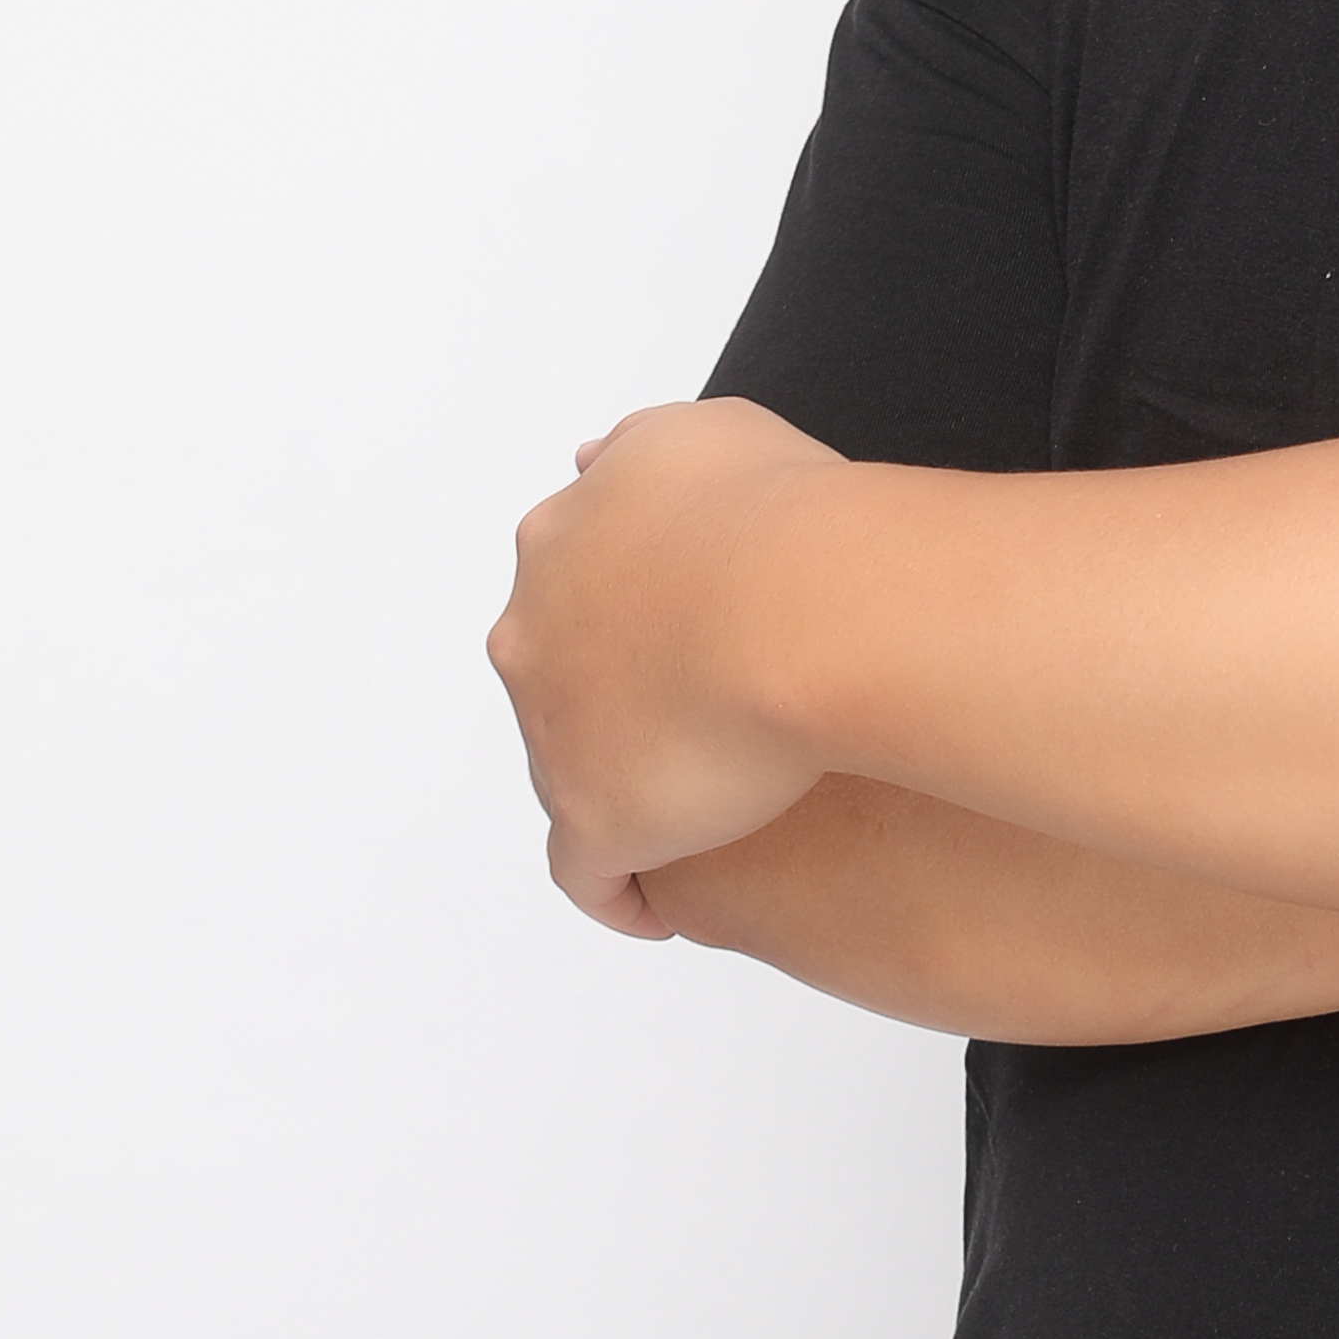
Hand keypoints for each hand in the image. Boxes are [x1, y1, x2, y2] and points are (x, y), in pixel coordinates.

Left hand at [486, 396, 845, 926]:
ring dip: (625, 785)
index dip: (631, 617)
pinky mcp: (595, 820)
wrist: (801, 606)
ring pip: (571, 770)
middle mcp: (537, 632)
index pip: (575, 589)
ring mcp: (555, 732)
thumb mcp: (705, 433)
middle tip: (705, 716)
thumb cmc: (777, 515)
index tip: (685, 636)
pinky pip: (592, 875)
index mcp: (564, 544)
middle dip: (613, 697)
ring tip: (701, 813)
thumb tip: (593, 461)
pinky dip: (621, 890)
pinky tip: (662, 905)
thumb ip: (640, 451)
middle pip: (558, 679)